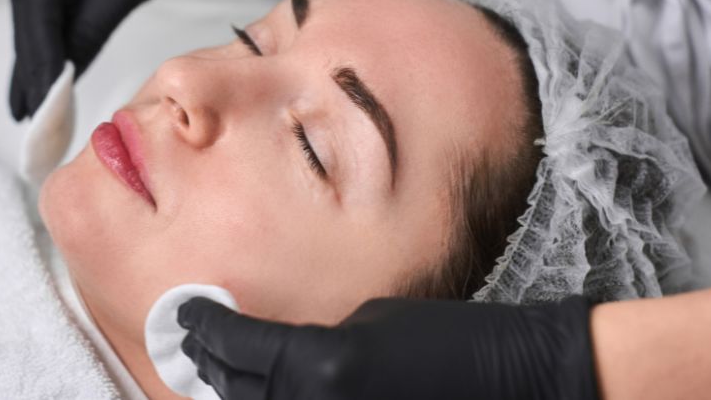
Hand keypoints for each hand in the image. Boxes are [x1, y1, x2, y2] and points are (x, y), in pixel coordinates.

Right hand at [7, 0, 213, 120]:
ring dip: (36, 73)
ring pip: (34, 33)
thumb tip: (65, 78)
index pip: (37, 20)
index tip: (41, 109)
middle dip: (33, 77)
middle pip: (29, 30)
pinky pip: (46, 28)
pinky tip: (42, 93)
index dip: (38, 68)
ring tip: (33, 119)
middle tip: (34, 127)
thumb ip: (90, 29)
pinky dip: (49, 58)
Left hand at [178, 295, 598, 399]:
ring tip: (219, 378)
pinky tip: (266, 397)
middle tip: (193, 347)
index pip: (234, 349)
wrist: (522, 380)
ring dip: (235, 398)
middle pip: (235, 397)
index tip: (188, 318)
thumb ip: (309, 344)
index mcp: (320, 364)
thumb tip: (267, 358)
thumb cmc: (454, 340)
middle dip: (209, 370)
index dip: (203, 331)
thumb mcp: (372, 321)